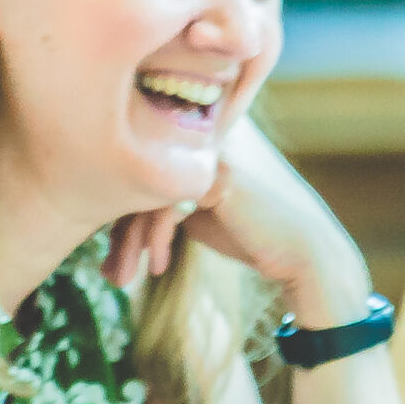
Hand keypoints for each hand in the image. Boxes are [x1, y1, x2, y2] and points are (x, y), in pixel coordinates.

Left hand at [105, 121, 367, 319]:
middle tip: (111, 272)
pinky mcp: (221, 171)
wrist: (302, 251)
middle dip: (117, 228)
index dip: (117, 207)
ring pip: (145, 186)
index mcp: (198, 126)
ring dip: (130, 239)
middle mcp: (205, 124)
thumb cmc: (248, 231)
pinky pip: (166, 202)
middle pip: (135, 169)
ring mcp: (215, 144)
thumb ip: (157, 195)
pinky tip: (158, 266)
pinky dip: (156, 238)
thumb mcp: (195, 210)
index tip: (111, 253)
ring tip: (123, 278)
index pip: (137, 157)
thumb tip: (101, 212)